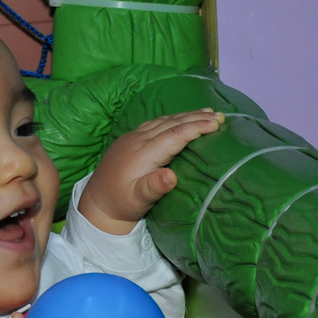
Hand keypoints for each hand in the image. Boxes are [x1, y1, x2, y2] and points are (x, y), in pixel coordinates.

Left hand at [78, 109, 223, 234]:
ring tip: (207, 112)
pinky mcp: (129, 139)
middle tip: (220, 115)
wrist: (96, 203)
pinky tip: (180, 119)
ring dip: (186, 115)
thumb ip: (154, 188)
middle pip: (171, 124)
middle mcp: (138, 140)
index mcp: (143, 154)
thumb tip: (172, 176)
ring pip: (163, 120)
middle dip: (196, 117)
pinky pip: (155, 123)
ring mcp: (132, 137)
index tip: (216, 123)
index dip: (196, 127)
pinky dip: (172, 119)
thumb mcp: (138, 201)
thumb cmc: (121, 204)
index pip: (175, 135)